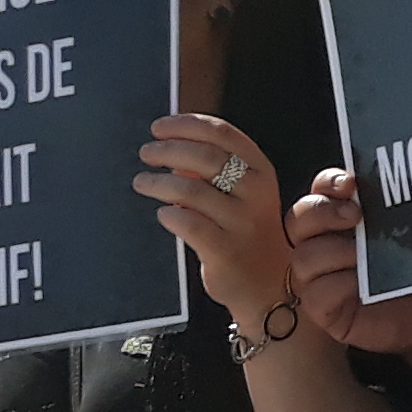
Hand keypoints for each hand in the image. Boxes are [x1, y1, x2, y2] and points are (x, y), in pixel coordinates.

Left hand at [139, 116, 294, 333]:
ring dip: (158, 181)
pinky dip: (168, 214)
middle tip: (146, 153)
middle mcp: (257, 192)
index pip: (223, 133)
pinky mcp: (226, 250)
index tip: (159, 127)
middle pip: (204, 156)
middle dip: (167, 150)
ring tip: (142, 181)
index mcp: (261, 170)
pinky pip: (188, 223)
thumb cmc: (247, 233)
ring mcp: (243, 222)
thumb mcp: (243, 194)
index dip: (186, 125)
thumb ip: (213, 169)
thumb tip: (173, 147)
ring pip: (191, 189)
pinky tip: (162, 213)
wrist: (269, 286)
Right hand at [285, 170, 411, 362]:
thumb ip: (404, 214)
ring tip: (362, 254)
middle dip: (323, 211)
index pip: (320, 191)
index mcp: (340, 220)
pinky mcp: (322, 310)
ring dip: (334, 250)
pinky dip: (337, 284)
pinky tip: (358, 284)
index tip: (350, 183)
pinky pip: (316, 294)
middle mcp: (321, 244)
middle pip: (299, 218)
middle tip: (355, 215)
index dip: (329, 182)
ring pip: (304, 256)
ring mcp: (317, 278)